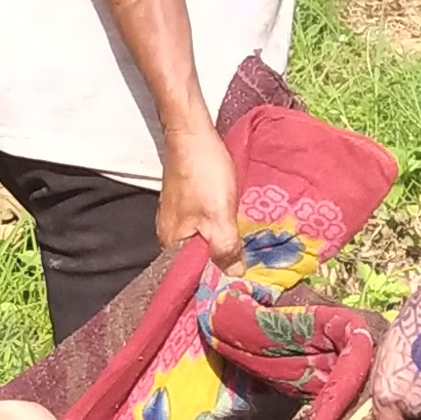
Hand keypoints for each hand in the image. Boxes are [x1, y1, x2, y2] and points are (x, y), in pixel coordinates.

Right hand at [156, 121, 241, 275]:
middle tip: (250, 268)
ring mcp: (178, 216)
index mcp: (173, 242)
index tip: (237, 286)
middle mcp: (170, 233)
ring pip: (202, 240)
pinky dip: (220, 226)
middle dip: (221, 263)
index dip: (214, 281)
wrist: (192, 133)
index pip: (191, 275)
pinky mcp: (186, 202)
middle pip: (197, 258)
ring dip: (223, 244)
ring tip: (248, 250)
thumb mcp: (219, 217)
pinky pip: (204, 224)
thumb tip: (234, 274)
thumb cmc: (203, 175)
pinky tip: (236, 224)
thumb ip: (225, 249)